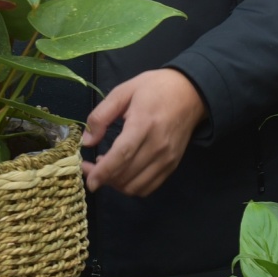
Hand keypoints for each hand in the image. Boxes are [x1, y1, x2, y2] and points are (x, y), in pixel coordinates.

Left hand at [81, 68, 205, 197]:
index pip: (122, 155)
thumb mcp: (123, 91)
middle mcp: (157, 146)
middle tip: (89, 167)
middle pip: (126, 175)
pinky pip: (148, 187)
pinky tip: (123, 173)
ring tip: (106, 168)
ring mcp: (167, 159)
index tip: (89, 181)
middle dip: (103, 178)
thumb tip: (86, 141)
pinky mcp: (172, 166)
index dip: (103, 172)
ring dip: (116, 184)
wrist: (191, 93)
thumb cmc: (155, 88)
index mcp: (143, 124)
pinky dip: (131, 187)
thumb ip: (101, 115)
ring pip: (135, 186)